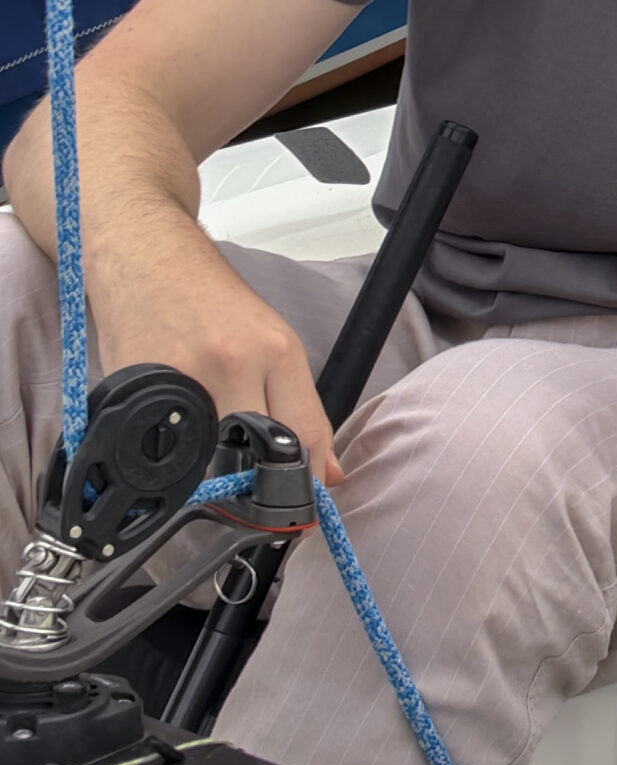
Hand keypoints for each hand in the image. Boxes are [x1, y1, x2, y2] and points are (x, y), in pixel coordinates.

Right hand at [100, 274, 338, 484]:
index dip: (309, 481)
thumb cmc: (212, 300)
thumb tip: (328, 473)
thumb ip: (304, 409)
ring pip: (209, 458)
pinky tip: (180, 448)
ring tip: (215, 464)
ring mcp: (184, 377)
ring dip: (215, 474)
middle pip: (257, 453)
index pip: (305, 433)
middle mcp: (232, 364)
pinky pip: (165, 446)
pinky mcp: (140, 388)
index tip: (307, 505)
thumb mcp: (275, 342)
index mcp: (275, 351)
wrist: (150, 260)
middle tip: (254, 490)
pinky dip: (175, 458)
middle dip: (260, 481)